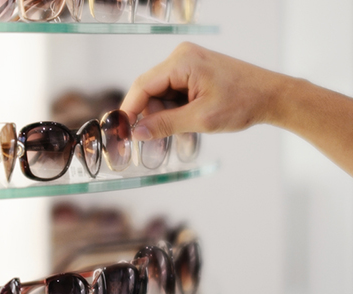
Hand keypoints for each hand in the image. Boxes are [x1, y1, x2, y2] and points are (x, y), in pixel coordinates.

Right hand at [121, 42, 283, 140]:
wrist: (272, 96)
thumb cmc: (244, 101)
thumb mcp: (201, 119)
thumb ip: (165, 125)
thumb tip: (137, 132)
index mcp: (183, 62)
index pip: (142, 86)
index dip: (129, 110)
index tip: (122, 131)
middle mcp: (182, 57)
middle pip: (150, 89)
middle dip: (151, 114)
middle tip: (156, 137)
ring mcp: (188, 62)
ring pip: (160, 93)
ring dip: (165, 113)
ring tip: (184, 127)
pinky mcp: (193, 70)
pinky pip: (172, 91)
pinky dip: (174, 108)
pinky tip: (187, 119)